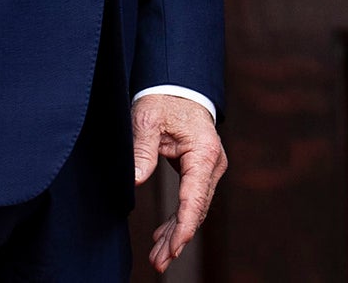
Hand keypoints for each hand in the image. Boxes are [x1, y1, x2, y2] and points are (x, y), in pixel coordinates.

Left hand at [133, 93, 227, 272]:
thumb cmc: (164, 99)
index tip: (175, 247)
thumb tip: (135, 180)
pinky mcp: (200, 171)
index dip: (184, 225)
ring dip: (177, 233)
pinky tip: (163, 236)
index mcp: (203, 151)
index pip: (195, 197)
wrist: (177, 86)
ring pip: (195, 209)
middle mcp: (212, 163)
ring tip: (158, 257)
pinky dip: (178, 220)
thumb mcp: (147, 119)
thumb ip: (142, 150)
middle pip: (196, 209)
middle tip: (159, 261)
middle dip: (178, 237)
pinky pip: (191, 201)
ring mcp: (209, 168)